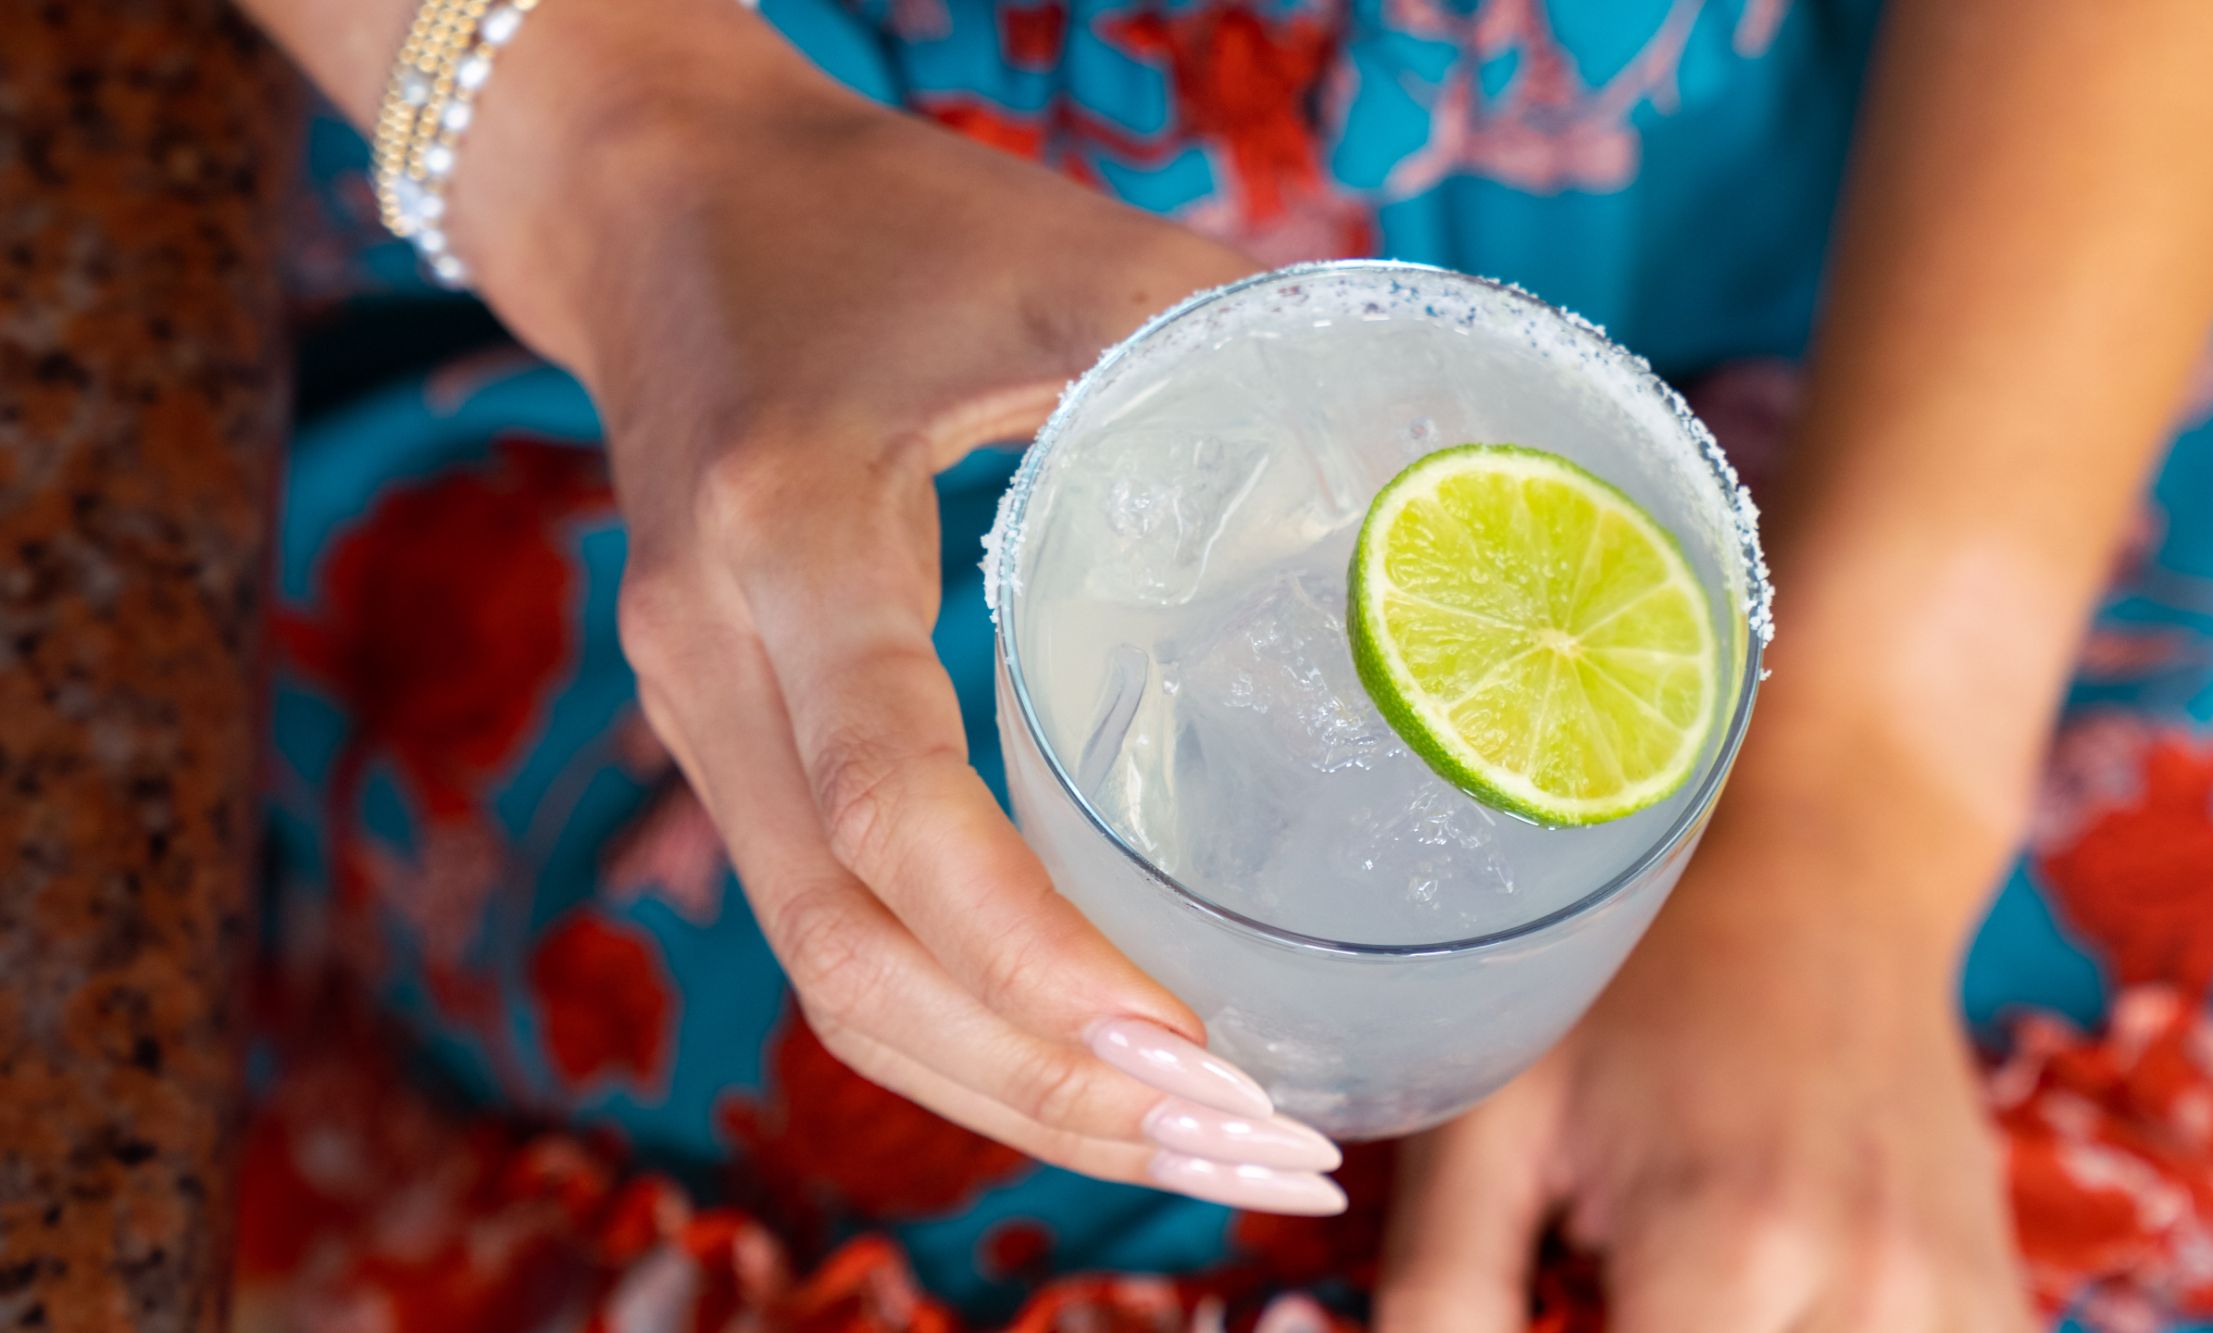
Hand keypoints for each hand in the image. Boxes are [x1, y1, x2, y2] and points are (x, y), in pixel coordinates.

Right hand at [444, 0, 1342, 1208]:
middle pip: (849, 961)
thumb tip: (1444, 469)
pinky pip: (832, 938)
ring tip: (1214, 1153)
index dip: (1029, 950)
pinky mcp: (731, 750)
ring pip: (832, 985)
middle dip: (1054, 1092)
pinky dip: (967, 1030)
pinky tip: (1107, 1067)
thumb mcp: (1055, 252)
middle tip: (1261, 1153)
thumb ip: (1233, 343)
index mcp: (782, 536)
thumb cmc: (871, 217)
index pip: (883, 805)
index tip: (1192, 1045)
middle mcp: (711, 664)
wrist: (657, 203)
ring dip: (1015, 1098)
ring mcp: (699, 725)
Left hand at [1376, 770, 2037, 1329]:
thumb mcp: (1491, 1119)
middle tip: (1596, 1297)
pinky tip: (1770, 1304)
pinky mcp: (1998, 1302)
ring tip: (1669, 1293)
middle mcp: (1870, 1293)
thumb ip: (1441, 1296)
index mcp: (1727, 1245)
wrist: (1823, 879)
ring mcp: (1955, 1304)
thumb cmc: (1629, 984)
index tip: (1549, 1321)